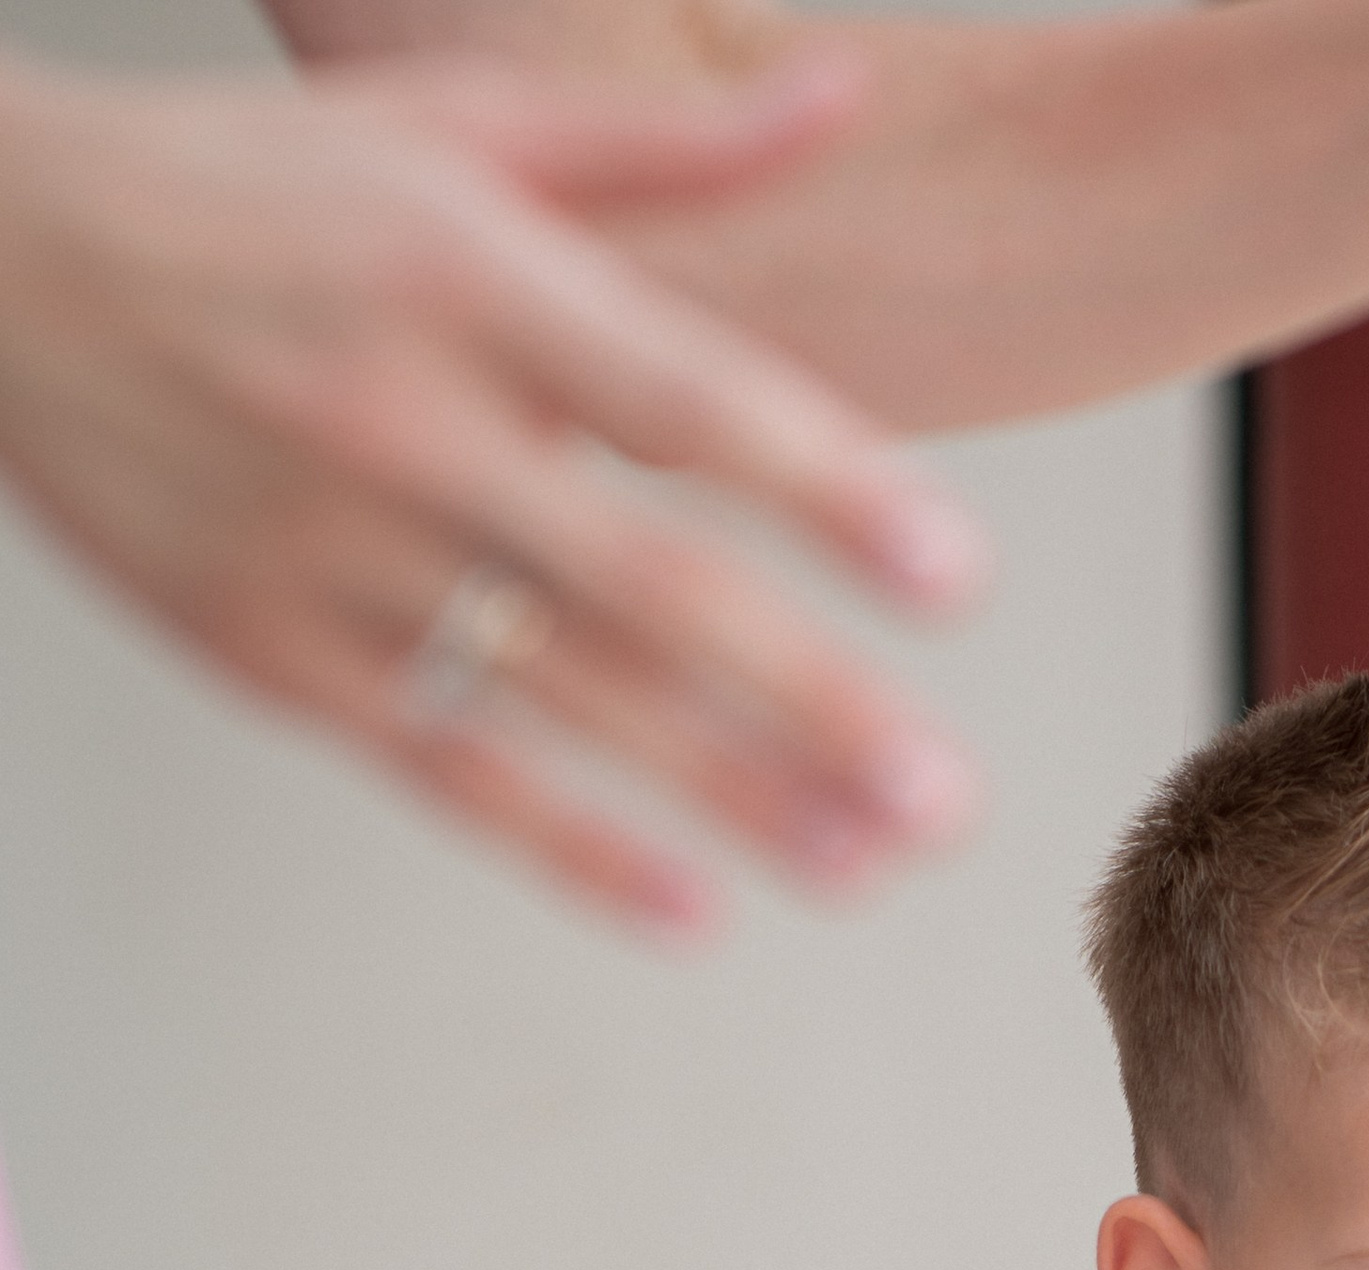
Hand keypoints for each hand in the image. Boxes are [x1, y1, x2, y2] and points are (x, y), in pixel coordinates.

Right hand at [0, 46, 986, 927]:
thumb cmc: (251, 191)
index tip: (954, 578)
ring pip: (567, 701)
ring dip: (728, 797)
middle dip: (806, 703)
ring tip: (866, 867)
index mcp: (470, 278)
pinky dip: (572, 850)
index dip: (830, 490)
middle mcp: (409, 422)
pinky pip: (449, 771)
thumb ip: (665, 148)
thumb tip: (848, 94)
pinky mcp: (275, 659)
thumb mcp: (450, 125)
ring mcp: (337, 556)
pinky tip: (692, 915)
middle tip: (945, 798)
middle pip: (645, 586)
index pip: (684, 399)